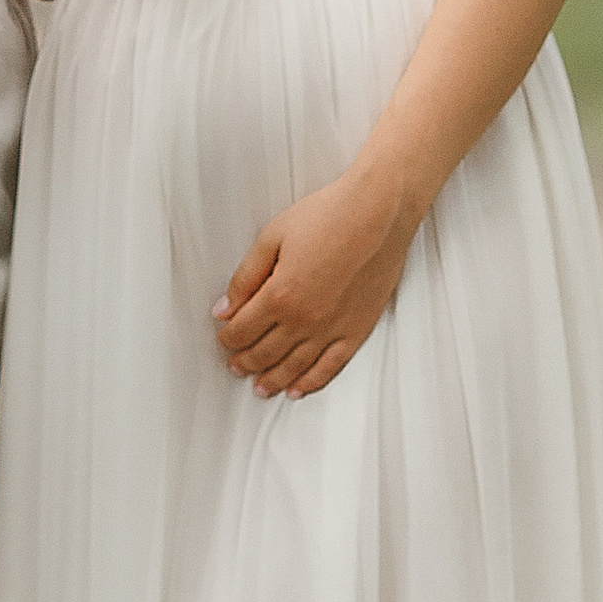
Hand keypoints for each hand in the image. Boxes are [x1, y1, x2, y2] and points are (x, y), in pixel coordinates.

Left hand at [214, 167, 420, 398]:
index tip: (224, 338)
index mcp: (279, 295)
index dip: (228, 337)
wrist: (378, 212)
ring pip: (294, 366)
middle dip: (245, 361)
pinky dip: (311, 382)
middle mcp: (304, 320)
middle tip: (235, 366)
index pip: (242, 329)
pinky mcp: (357, 329)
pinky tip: (298, 389)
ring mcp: (332, 328)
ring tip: (260, 387)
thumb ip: (245, 277)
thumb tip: (224, 308)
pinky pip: (330, 366)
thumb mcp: (272, 237)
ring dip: (272, 379)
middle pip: (265, 352)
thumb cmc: (328, 216)